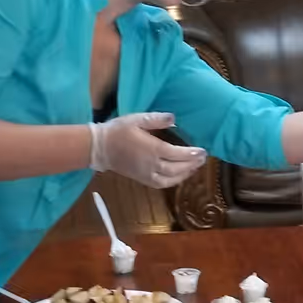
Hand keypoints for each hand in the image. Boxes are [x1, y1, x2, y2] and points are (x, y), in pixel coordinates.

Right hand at [91, 112, 207, 188]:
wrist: (99, 148)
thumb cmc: (118, 131)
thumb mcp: (137, 119)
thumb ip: (156, 119)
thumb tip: (174, 118)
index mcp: (152, 149)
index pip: (177, 154)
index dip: (192, 154)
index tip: (203, 151)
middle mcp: (152, 164)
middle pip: (178, 168)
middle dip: (192, 164)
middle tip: (203, 158)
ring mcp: (147, 174)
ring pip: (171, 179)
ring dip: (186, 174)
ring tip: (195, 166)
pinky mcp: (142, 179)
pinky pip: (162, 184)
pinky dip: (174, 181)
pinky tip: (180, 176)